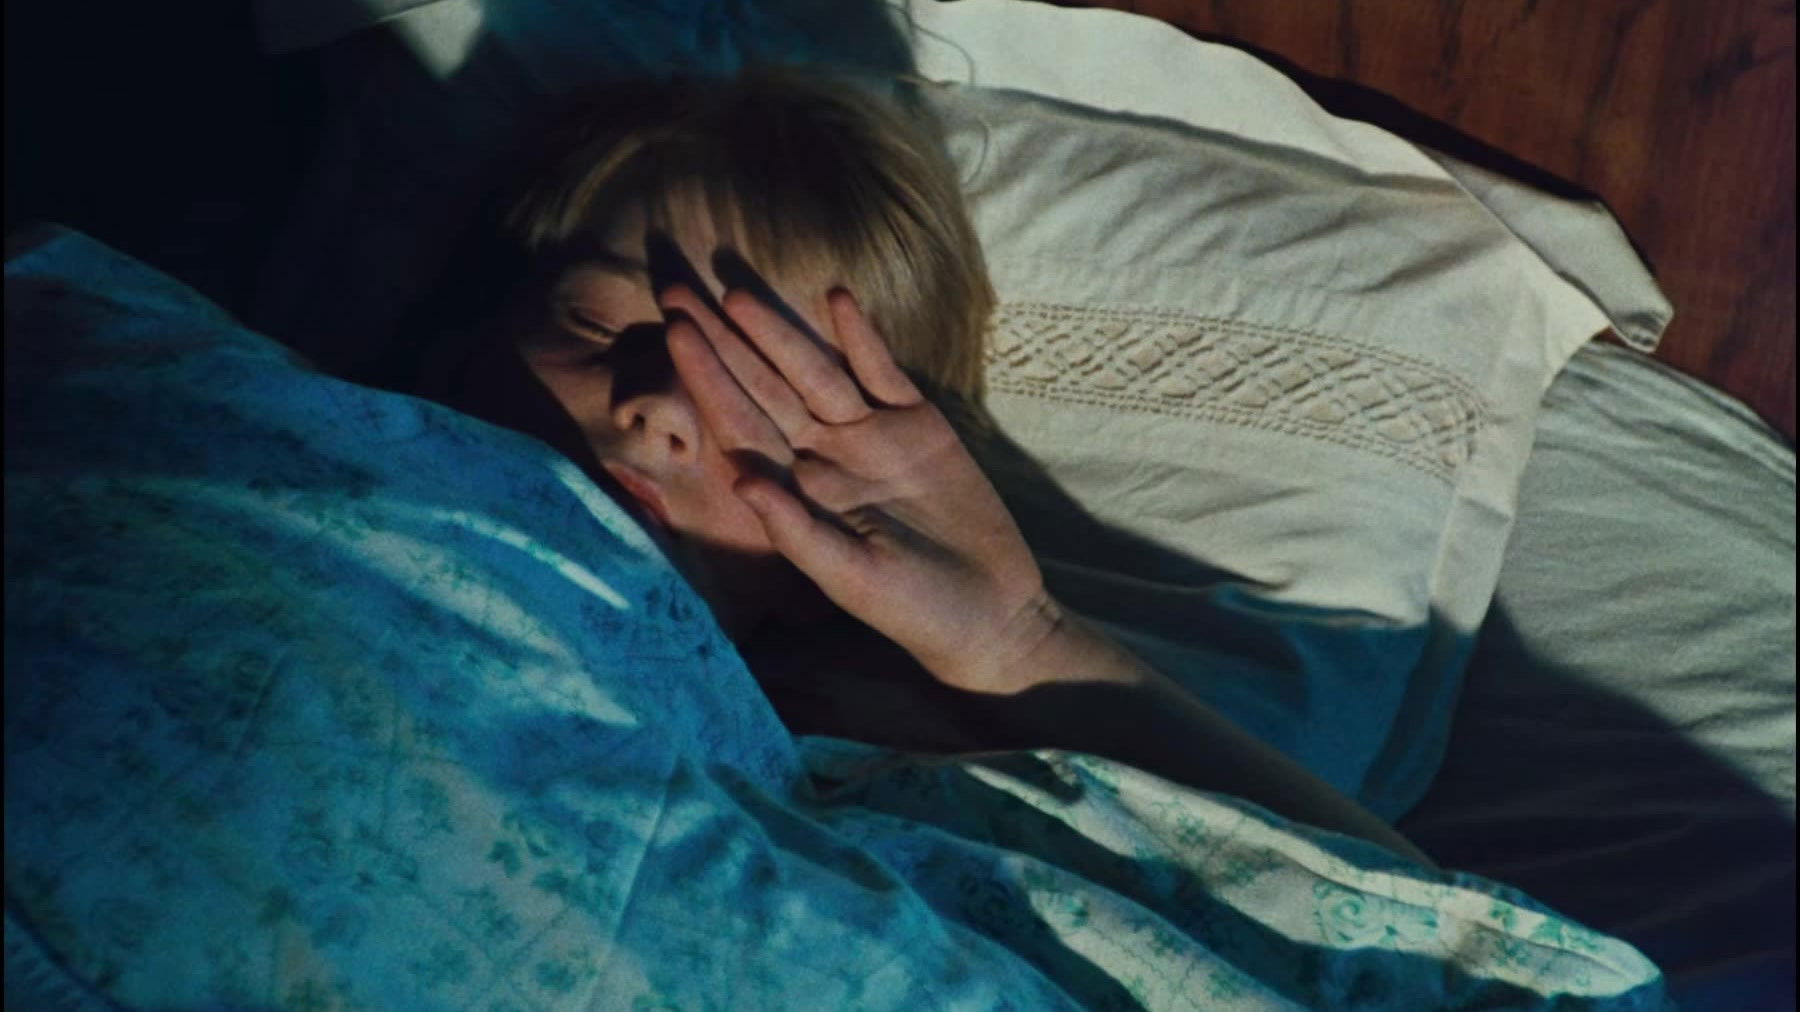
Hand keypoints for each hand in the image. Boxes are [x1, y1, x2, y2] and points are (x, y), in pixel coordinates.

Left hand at [662, 283, 1056, 692]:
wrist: (990, 612)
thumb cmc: (913, 609)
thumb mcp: (851, 579)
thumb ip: (797, 532)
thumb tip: (742, 482)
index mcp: (798, 494)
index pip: (742, 426)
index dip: (708, 379)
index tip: (675, 333)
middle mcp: (825, 458)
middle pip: (765, 388)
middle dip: (724, 341)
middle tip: (680, 289)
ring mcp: (870, 437)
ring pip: (815, 372)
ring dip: (779, 332)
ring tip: (739, 291)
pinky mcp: (918, 425)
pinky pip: (882, 372)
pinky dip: (861, 337)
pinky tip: (836, 299)